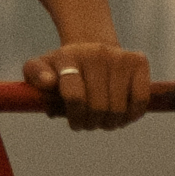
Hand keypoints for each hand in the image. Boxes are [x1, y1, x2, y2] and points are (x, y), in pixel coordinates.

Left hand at [24, 42, 154, 129]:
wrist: (92, 51)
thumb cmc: (62, 70)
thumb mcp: (39, 70)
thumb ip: (34, 75)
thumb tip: (48, 83)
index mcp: (68, 57)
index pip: (74, 96)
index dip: (75, 117)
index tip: (74, 122)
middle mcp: (95, 53)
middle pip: (98, 107)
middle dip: (92, 123)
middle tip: (88, 123)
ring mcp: (119, 56)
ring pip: (118, 108)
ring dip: (110, 123)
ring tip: (103, 121)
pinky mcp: (139, 61)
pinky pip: (140, 100)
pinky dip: (132, 115)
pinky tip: (123, 116)